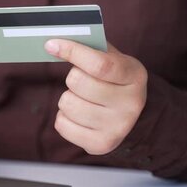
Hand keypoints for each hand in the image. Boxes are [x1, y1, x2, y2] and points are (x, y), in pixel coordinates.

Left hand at [44, 39, 147, 154]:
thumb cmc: (113, 80)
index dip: (72, 52)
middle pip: (77, 82)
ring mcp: (117, 127)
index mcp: (135, 76)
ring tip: (83, 99)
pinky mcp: (101, 144)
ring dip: (67, 98)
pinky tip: (79, 116)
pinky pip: (62, 124)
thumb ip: (90, 47)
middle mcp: (131, 104)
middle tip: (82, 80)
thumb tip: (55, 42)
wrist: (130, 115)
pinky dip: (64, 118)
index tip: (52, 45)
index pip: (99, 64)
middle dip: (72, 77)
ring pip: (67, 104)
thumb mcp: (112, 59)